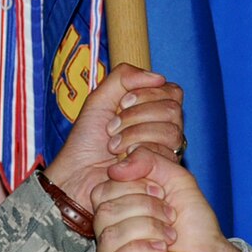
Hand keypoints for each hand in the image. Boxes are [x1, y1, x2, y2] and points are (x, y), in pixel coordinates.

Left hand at [46, 64, 184, 209]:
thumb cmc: (86, 141)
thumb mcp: (100, 99)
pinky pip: (164, 154)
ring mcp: (167, 153)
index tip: (122, 103)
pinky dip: (138, 152)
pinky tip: (121, 160)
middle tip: (112, 127)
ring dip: (135, 134)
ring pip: (171, 132)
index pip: (172, 92)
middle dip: (137, 115)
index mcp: (154, 110)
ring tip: (113, 146)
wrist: (77, 175)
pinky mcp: (163, 174)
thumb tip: (159, 77)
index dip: (148, 93)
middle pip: (173, 110)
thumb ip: (124, 77)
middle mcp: (165, 130)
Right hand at [91, 150, 241, 251]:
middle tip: (170, 217)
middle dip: (145, 208)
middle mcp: (109, 238)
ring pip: (111, 235)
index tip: (162, 194)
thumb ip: (151, 161)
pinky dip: (141, 250)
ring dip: (148, 229)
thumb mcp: (179, 182)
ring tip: (170, 236)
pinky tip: (161, 251)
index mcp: (117, 213)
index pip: (102, 190)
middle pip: (105, 211)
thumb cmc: (196, 229)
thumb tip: (117, 165)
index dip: (133, 187)